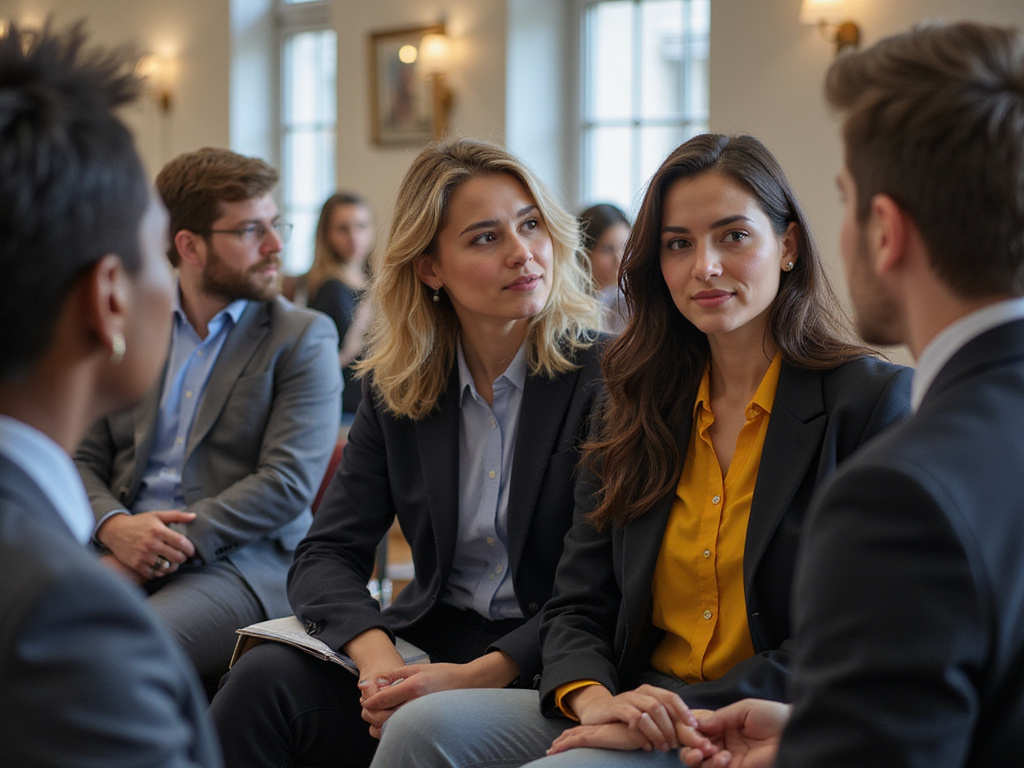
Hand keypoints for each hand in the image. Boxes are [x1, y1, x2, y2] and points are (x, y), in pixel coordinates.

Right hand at [96, 510, 195, 580]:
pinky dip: (160, 572)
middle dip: (183, 558)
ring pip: (167, 567)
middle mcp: (151, 544)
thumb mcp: (156, 515)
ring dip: (173, 566)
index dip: (190, 549)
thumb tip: (194, 516)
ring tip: (173, 562)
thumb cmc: (139, 522)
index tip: (191, 551)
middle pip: (176, 557)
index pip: (181, 543)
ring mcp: (143, 556)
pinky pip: (155, 573)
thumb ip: (176, 515)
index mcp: (158, 531)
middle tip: (182, 557)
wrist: (115, 531)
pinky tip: (161, 566)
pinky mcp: (136, 565)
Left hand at [359, 662, 469, 737]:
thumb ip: (397, 673)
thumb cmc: (445, 674)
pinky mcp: (425, 724)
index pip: (384, 697)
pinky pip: (402, 732)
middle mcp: (417, 703)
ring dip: (379, 723)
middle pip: (383, 715)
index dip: (370, 700)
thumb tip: (378, 680)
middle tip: (367, 707)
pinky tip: (391, 721)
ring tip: (378, 714)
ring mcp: (422, 716)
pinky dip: (391, 729)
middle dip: (371, 713)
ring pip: (391, 727)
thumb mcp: (419, 667)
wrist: (468, 685)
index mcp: (414, 686)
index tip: (365, 700)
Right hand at [567, 684, 697, 753]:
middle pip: (662, 704)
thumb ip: (663, 720)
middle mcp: (639, 692)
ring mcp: (627, 699)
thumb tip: (687, 732)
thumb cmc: (625, 717)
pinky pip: (634, 718)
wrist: (596, 712)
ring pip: (650, 710)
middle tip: (676, 744)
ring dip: (660, 731)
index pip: (671, 697)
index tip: (694, 727)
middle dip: (672, 726)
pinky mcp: (615, 708)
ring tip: (664, 748)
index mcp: (649, 691)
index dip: (684, 711)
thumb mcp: (645, 715)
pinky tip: (647, 746)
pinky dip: (643, 734)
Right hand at [678, 699, 789, 767]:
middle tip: (700, 743)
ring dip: (700, 757)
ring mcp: (729, 759)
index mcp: (723, 725)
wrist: (794, 734)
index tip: (690, 726)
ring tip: (710, 750)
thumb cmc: (774, 717)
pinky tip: (725, 757)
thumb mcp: (744, 709)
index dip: (689, 729)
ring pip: (700, 763)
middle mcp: (723, 743)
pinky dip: (714, 765)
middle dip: (690, 745)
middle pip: (692, 747)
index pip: (697, 729)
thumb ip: (720, 716)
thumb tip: (697, 723)